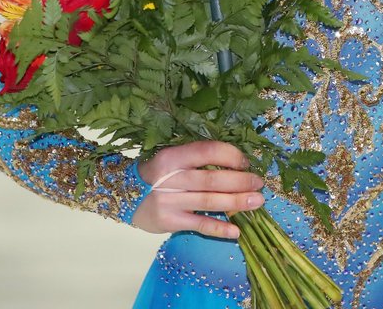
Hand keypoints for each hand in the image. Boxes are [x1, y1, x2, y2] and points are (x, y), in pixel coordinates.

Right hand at [131, 140, 263, 239]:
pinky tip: (236, 230)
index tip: (246, 162)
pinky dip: (219, 228)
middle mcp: (170, 178)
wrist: (123, 196)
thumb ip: (197, 160)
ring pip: (210, 201)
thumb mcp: (172, 159)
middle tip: (259, 184)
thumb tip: (235, 165)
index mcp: (172, 157)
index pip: (207, 151)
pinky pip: (199, 224)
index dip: (231, 156)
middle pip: (212, 179)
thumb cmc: (156, 175)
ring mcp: (169, 200)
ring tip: (257, 202)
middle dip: (240, 181)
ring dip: (237, 202)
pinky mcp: (169, 221)